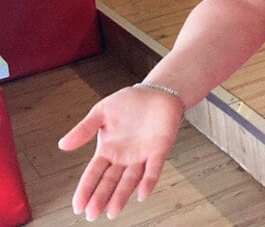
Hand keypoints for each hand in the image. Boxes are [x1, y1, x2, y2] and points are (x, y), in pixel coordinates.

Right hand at [57, 86, 182, 220]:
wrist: (156, 92)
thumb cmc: (129, 102)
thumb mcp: (101, 112)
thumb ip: (84, 129)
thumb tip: (62, 145)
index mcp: (108, 149)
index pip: (93, 174)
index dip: (85, 189)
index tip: (78, 206)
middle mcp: (124, 157)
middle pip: (110, 182)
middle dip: (101, 198)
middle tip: (92, 214)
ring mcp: (142, 155)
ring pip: (130, 180)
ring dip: (121, 195)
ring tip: (112, 211)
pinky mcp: (159, 150)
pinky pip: (153, 169)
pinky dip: (148, 181)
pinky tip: (142, 193)